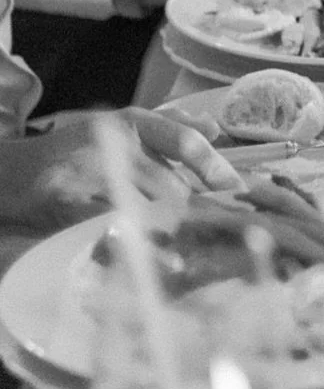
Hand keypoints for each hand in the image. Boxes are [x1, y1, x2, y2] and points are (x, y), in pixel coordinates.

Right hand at [0, 111, 240, 234]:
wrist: (10, 175)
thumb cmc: (73, 151)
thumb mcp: (119, 128)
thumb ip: (169, 127)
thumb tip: (215, 128)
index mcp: (130, 123)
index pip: (180, 139)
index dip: (211, 164)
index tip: (236, 186)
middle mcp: (113, 147)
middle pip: (170, 185)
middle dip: (200, 211)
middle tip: (230, 229)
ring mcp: (90, 181)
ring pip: (146, 212)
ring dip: (176, 234)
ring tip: (201, 249)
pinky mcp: (72, 213)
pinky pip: (117, 234)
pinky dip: (141, 251)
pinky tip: (161, 264)